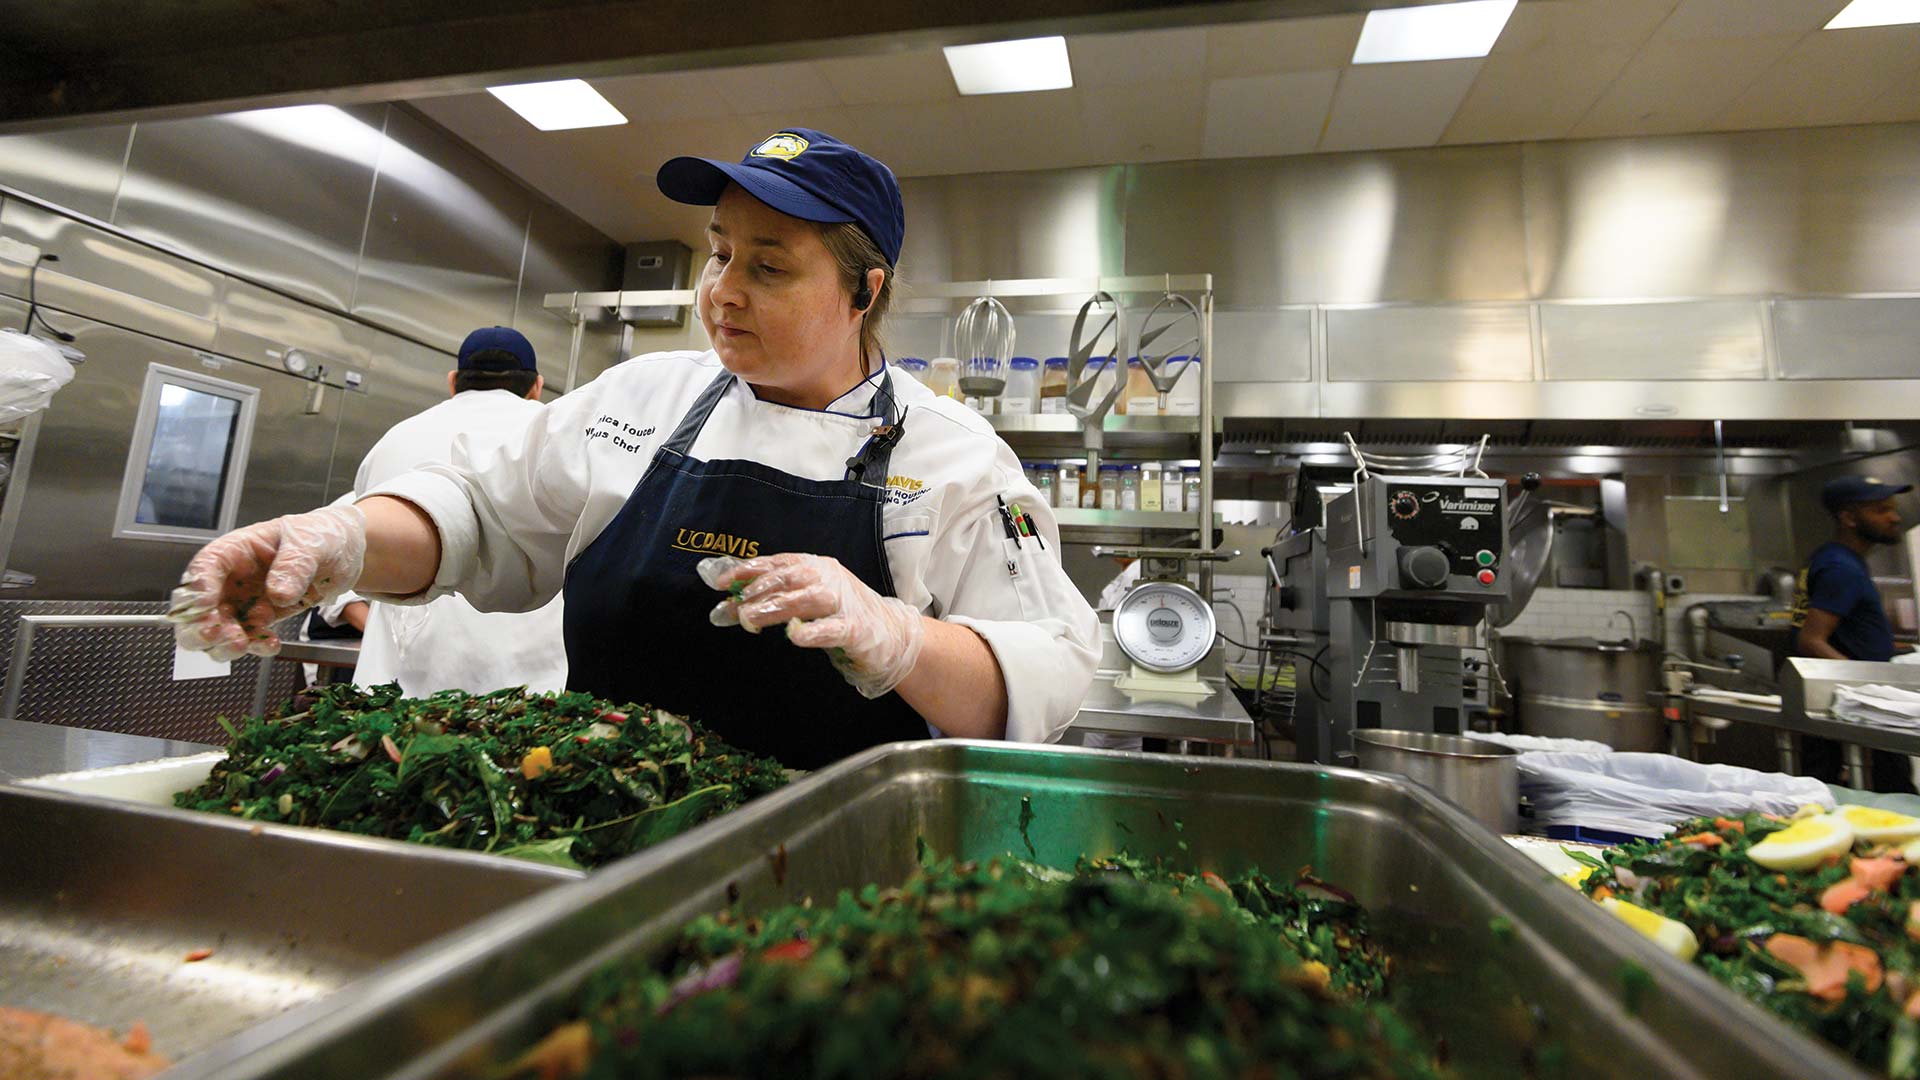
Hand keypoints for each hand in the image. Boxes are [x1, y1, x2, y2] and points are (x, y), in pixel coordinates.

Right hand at [167, 505, 367, 660]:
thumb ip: (293, 565)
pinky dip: (256, 647)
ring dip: (223, 643)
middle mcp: (231, 579)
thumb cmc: (319, 536)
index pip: (205, 566)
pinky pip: (249, 639)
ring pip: (217, 630)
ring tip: (242, 644)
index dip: (198, 587)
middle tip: (214, 634)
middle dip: (198, 625)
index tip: (205, 604)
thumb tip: (278, 592)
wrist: (344, 554)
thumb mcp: (310, 543)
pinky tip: (270, 644)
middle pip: (196, 606)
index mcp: (235, 550)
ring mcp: (243, 602)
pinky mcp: (260, 620)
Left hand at [699, 553, 925, 698]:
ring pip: (807, 599)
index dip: (748, 570)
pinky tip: (795, 636)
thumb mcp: (808, 597)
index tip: (721, 582)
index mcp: (815, 566)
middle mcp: (828, 578)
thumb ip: (775, 596)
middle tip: (733, 605)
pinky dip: (813, 631)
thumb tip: (730, 601)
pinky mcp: (856, 630)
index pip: (778, 563)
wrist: (891, 633)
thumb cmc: (841, 614)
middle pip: (790, 577)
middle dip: (758, 589)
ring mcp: (843, 603)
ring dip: (777, 607)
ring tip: (751, 619)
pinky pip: (832, 629)